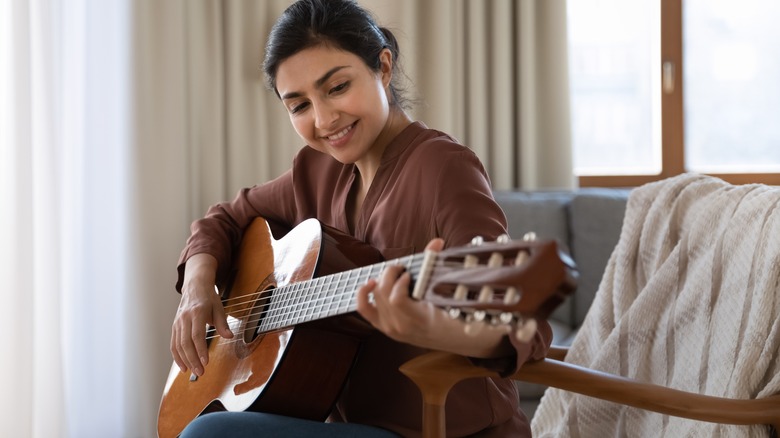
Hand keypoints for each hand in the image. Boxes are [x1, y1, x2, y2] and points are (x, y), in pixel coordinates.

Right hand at [171, 254, 232, 375]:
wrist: (195, 286)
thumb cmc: (208, 298)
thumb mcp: (219, 307)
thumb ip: (222, 323)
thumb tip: (229, 336)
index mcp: (197, 312)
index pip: (197, 334)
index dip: (200, 350)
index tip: (205, 362)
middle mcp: (184, 318)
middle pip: (185, 342)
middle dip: (192, 359)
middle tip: (200, 372)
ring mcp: (177, 322)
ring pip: (177, 345)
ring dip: (185, 360)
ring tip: (194, 372)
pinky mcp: (174, 326)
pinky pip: (173, 344)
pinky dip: (177, 356)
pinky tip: (183, 366)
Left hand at [356, 238, 518, 357]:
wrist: (447, 337)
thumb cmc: (450, 312)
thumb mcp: (447, 294)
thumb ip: (438, 266)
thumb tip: (436, 242)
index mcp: (418, 321)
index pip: (397, 299)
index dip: (400, 282)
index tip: (410, 274)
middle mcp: (400, 327)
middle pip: (384, 293)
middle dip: (392, 275)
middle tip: (403, 269)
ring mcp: (389, 328)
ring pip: (375, 297)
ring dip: (383, 280)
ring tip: (395, 274)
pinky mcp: (382, 326)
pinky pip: (364, 309)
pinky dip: (363, 294)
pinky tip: (371, 283)